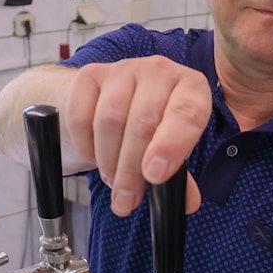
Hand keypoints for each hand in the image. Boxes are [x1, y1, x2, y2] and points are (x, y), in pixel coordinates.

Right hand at [62, 56, 211, 215]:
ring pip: (110, 120)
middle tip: (127, 199)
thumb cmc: (153, 127)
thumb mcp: (174, 148)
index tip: (156, 175)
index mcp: (191, 87)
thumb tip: (188, 203)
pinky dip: (86, 145)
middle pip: (143, 122)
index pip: (187, 113)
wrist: (112, 99)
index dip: (172, 145)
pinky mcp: (90, 74)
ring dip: (109, 161)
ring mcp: (123, 69)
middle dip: (132, 169)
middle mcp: (160, 70)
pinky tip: (95, 158)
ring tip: (114, 182)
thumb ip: (180, 175)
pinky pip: (81, 115)